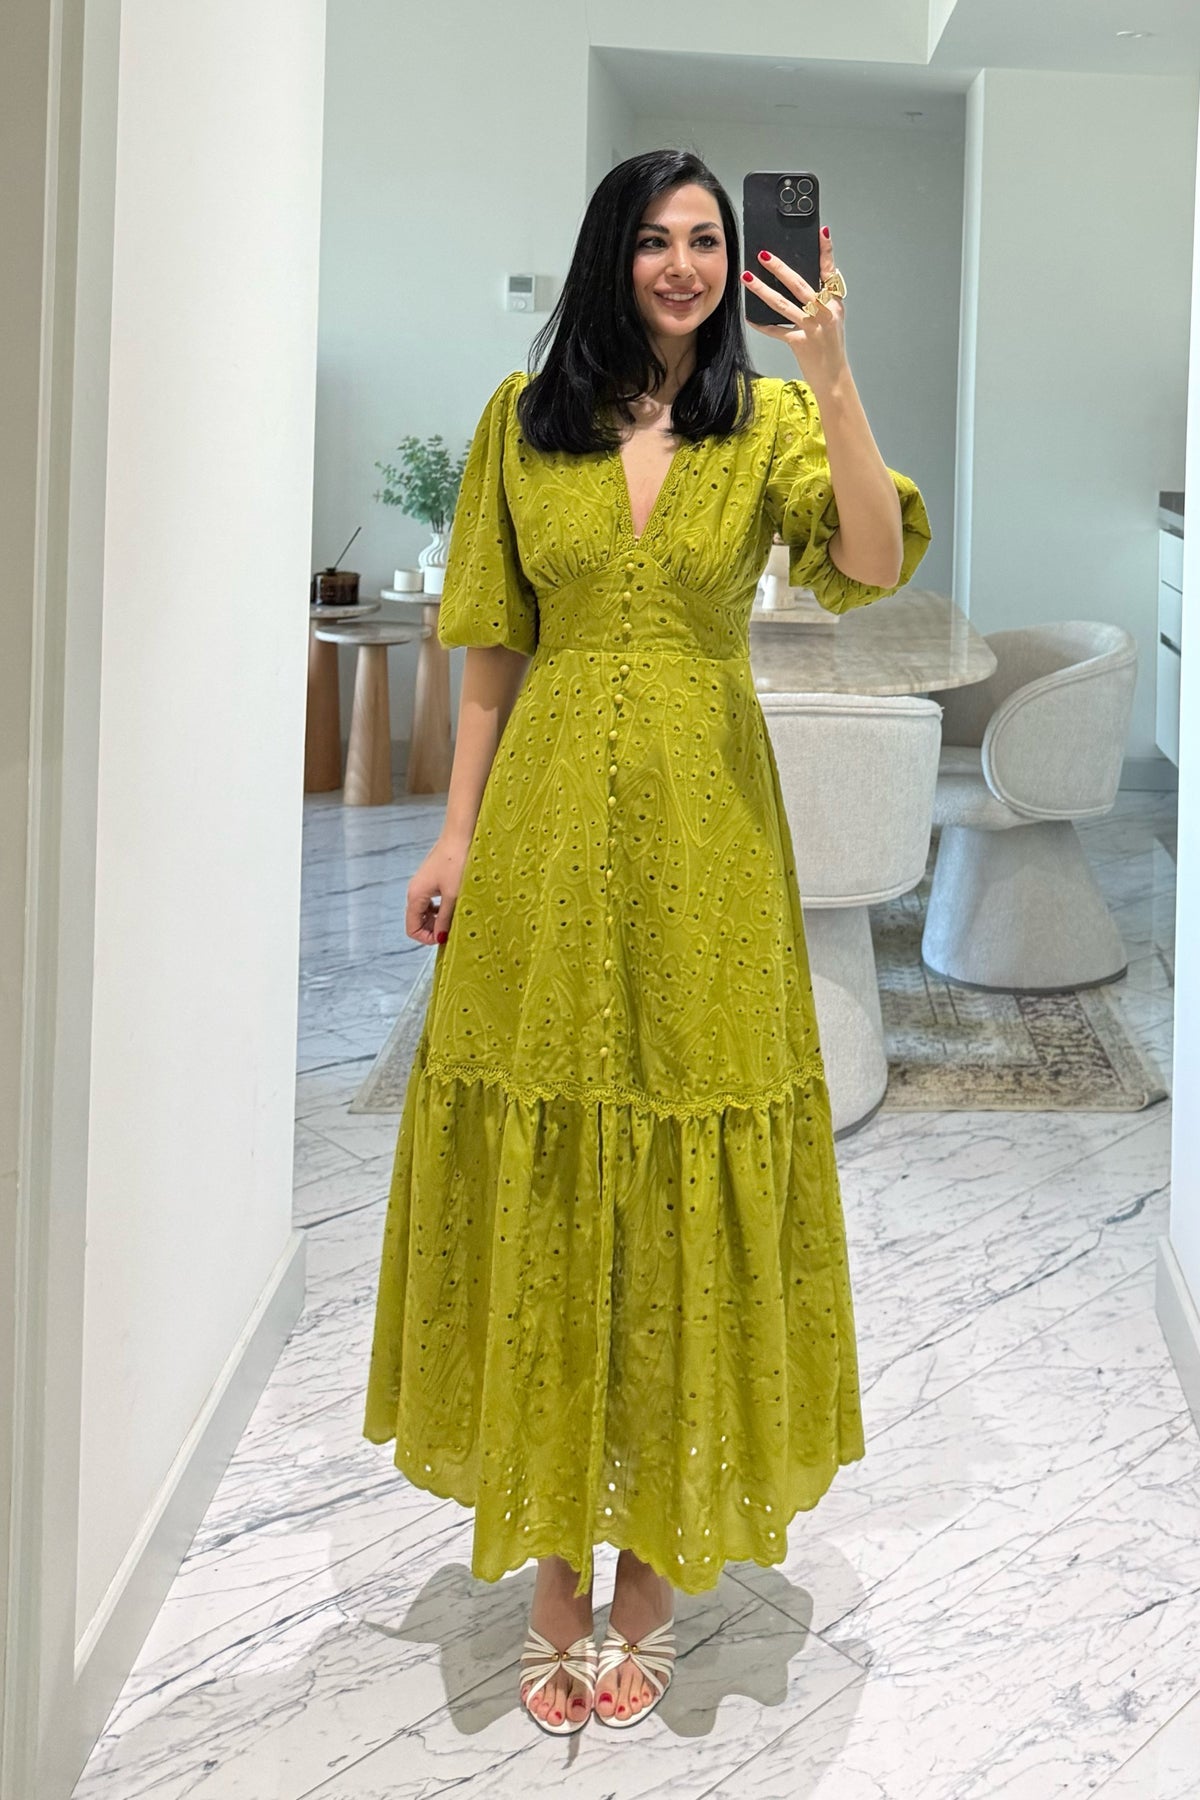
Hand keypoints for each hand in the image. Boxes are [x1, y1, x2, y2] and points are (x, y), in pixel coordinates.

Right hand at [406, 834, 469, 944]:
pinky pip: (431, 901)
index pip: (412, 928)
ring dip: (437, 919)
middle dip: (432, 929)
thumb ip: (445, 918)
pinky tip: (454, 906)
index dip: (427, 938)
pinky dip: (440, 908)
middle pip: (417, 920)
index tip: (445, 938)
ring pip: (424, 911)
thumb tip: (440, 938)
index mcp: (415, 895)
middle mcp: (415, 891)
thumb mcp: (453, 895)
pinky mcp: (431, 879)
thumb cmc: (457, 862)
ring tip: (455, 918)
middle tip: (452, 930)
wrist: (460, 835)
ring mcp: (422, 885)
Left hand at [742, 224, 847, 394]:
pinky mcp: (800, 344)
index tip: (820, 233)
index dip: (826, 252)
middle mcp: (826, 313)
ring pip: (783, 305)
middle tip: (763, 255)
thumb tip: (808, 277)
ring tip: (747, 278)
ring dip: (763, 291)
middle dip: (780, 269)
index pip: (830, 273)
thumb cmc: (831, 346)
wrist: (834, 378)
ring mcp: (813, 328)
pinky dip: (762, 324)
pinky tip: (749, 316)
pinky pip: (777, 330)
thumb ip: (825, 299)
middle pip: (800, 285)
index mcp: (835, 303)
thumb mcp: (834, 318)